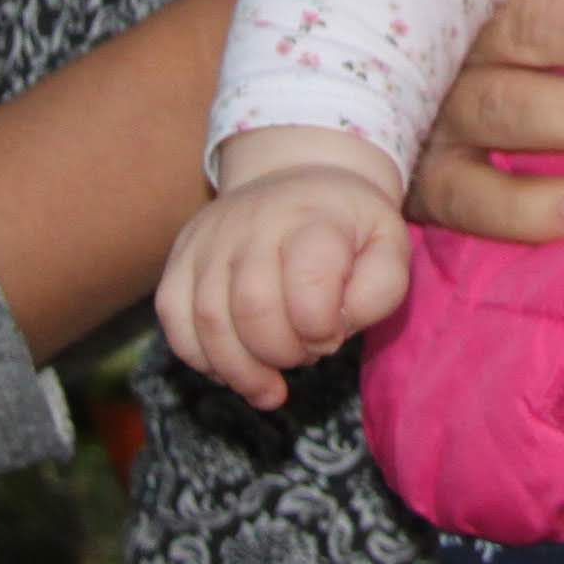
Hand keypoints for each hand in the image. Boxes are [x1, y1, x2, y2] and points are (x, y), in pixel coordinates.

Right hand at [161, 134, 413, 411]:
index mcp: (312, 217)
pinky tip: (233, 368)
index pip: (308, 284)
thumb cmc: (347, 227)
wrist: (299, 179)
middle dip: (283, 353)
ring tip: (270, 384)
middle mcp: (253, 223)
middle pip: (253, 308)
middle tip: (305, 355)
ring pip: (209, 321)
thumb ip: (380, 288)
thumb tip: (336, 327)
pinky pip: (176, 321)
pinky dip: (203, 358)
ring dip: (241, 370)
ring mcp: (209, 240)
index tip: (333, 334)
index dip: (322, 328)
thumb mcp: (388, 245)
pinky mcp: (180, 260)